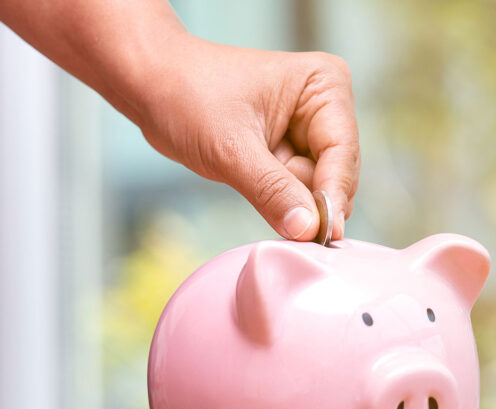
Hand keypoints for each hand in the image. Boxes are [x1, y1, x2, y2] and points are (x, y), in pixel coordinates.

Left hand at [136, 37, 358, 240]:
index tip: (322, 234)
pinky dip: (283, 203)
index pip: (342, 150)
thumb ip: (273, 191)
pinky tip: (257, 192)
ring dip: (292, 203)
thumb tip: (307, 229)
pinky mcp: (294, 152)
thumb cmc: (185, 95)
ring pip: (320, 189)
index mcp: (324, 84)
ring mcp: (311, 131)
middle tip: (287, 225)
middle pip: (338, 174)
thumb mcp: (230, 148)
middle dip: (310, 201)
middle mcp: (327, 106)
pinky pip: (300, 191)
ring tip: (251, 183)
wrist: (149, 85)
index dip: (333, 193)